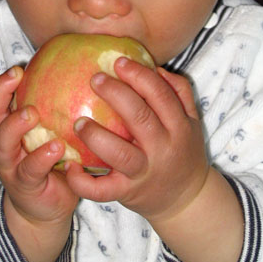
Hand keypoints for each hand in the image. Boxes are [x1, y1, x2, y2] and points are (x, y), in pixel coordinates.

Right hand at [0, 66, 78, 261]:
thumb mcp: (51, 134)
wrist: (46, 209)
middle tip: (19, 80)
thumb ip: (58, 112)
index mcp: (9, 129)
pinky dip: (42, 157)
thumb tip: (84, 76)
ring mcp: (11, 166)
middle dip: (1, 96)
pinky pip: (31, 170)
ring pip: (4, 144)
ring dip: (15, 126)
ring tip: (33, 113)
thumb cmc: (53, 161)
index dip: (2, 85)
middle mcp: (4, 145)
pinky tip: (57, 147)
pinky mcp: (25, 186)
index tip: (17, 68)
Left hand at [65, 57, 208, 222]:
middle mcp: (164, 149)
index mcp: (179, 127)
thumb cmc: (183, 151)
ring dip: (96, 135)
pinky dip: (83, 182)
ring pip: (119, 153)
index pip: (160, 95)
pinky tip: (70, 166)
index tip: (119, 61)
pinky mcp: (127, 193)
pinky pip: (102, 190)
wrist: (186, 200)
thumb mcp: (192, 121)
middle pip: (140, 117)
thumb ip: (179, 93)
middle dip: (116, 94)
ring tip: (78, 121)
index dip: (139, 75)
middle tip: (94, 78)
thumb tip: (155, 67)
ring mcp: (144, 173)